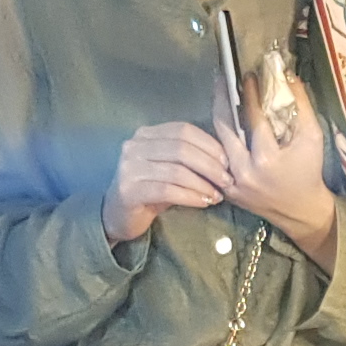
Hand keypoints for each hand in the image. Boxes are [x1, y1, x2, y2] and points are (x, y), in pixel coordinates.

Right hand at [103, 121, 238, 246]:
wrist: (118, 215)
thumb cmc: (149, 191)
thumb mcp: (168, 168)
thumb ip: (187, 158)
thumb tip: (225, 158)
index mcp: (146, 134)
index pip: (183, 130)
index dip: (209, 144)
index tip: (227, 161)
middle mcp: (135, 146)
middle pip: (181, 149)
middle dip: (209, 165)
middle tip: (227, 181)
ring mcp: (130, 167)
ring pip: (176, 170)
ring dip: (202, 183)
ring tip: (217, 195)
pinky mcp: (129, 190)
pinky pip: (167, 190)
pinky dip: (190, 196)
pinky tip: (203, 202)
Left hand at [218, 92, 338, 267]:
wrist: (302, 212)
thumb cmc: (310, 172)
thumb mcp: (312, 137)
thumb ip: (301, 106)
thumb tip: (288, 75)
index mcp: (267, 159)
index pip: (253, 118)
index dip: (250, 93)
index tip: (247, 74)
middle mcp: (244, 171)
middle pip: (224, 127)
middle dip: (222, 98)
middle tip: (222, 76)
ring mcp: (232, 182)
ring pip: (217, 140)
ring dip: (218, 115)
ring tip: (219, 93)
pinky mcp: (226, 188)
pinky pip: (218, 157)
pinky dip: (219, 137)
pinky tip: (222, 120)